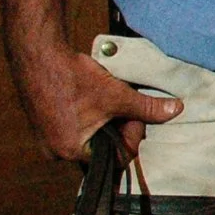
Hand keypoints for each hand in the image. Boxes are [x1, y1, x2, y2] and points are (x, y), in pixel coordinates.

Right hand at [19, 42, 181, 161]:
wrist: (38, 55)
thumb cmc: (72, 78)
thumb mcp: (116, 95)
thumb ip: (147, 107)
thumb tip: (176, 110)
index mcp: (71, 152)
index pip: (115, 158)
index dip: (131, 136)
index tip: (134, 116)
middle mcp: (56, 152)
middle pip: (103, 149)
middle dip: (118, 128)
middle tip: (123, 105)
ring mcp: (46, 139)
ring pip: (89, 137)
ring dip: (104, 121)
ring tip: (106, 99)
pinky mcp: (43, 125)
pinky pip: (74, 128)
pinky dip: (88, 116)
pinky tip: (90, 97)